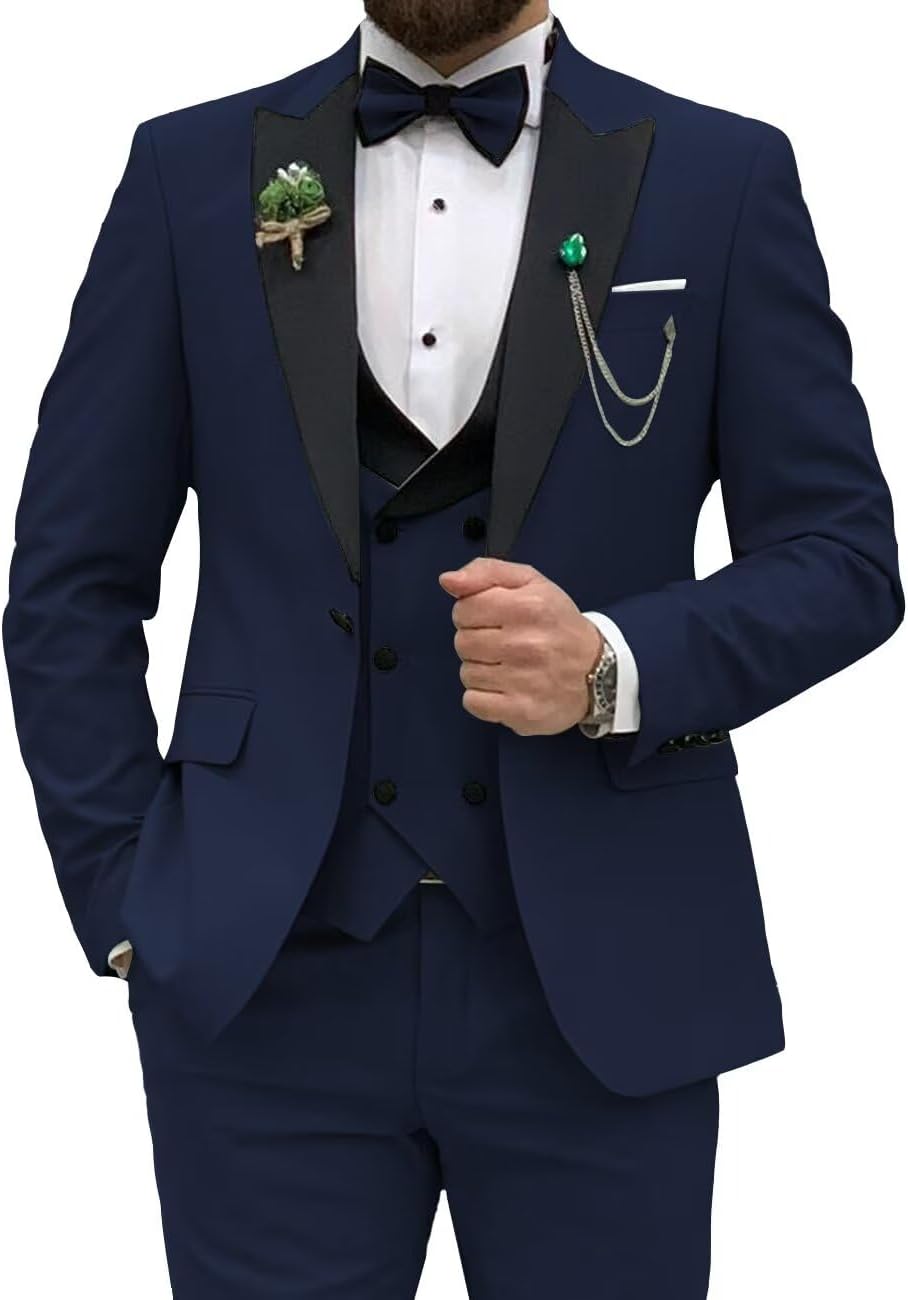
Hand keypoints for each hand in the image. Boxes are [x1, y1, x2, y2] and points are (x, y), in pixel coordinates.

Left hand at [439, 558, 602, 735]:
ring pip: (467, 673)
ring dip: (482, 670)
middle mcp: (527, 643)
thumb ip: (485, 572)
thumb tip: (448, 581)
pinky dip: (483, 698)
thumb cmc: (557, 624)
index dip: (473, 613)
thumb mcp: (529, 582)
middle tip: (504, 644)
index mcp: (529, 605)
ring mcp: (525, 681)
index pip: (463, 608)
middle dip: (477, 642)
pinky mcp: (522, 711)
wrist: (598, 671)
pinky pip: (473, 702)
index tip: (493, 619)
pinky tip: (505, 688)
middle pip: (463, 642)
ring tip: (509, 666)